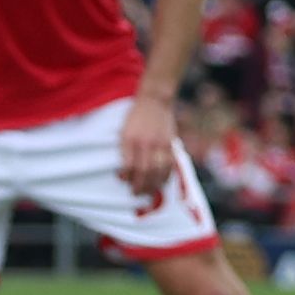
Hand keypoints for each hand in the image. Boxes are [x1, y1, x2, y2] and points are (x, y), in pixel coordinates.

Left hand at [117, 94, 180, 208]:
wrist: (153, 101)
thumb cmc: (135, 117)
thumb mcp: (123, 131)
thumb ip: (125, 150)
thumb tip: (125, 171)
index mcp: (129, 139)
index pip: (128, 165)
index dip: (127, 177)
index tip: (125, 182)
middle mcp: (144, 143)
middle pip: (143, 171)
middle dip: (139, 186)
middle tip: (135, 193)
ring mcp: (159, 144)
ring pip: (157, 171)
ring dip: (153, 185)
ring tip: (148, 192)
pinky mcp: (170, 144)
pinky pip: (169, 165)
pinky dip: (165, 176)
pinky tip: (161, 183)